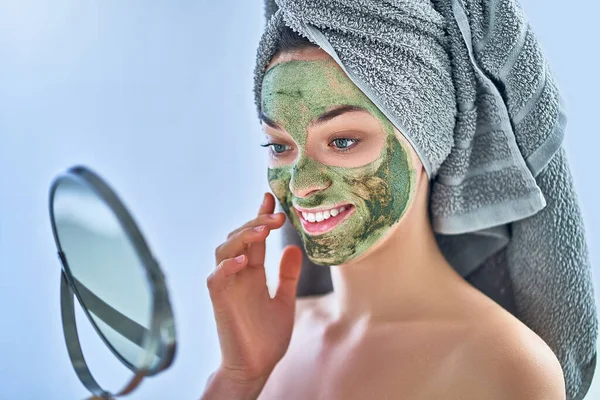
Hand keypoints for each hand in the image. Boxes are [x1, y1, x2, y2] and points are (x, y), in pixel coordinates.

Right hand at [207, 192, 302, 386]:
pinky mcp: (219, 301)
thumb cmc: (267, 337)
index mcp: (253, 274)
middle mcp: (238, 276)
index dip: (260, 218)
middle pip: (239, 238)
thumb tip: (293, 247)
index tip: (270, 199)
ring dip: (242, 237)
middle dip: (256, 223)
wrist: (256, 367)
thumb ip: (288, 276)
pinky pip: (216, 277)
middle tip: (275, 216)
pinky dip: (227, 266)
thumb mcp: (285, 301)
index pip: (255, 239)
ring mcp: (227, 286)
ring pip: (224, 250)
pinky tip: (245, 259)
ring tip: (262, 231)